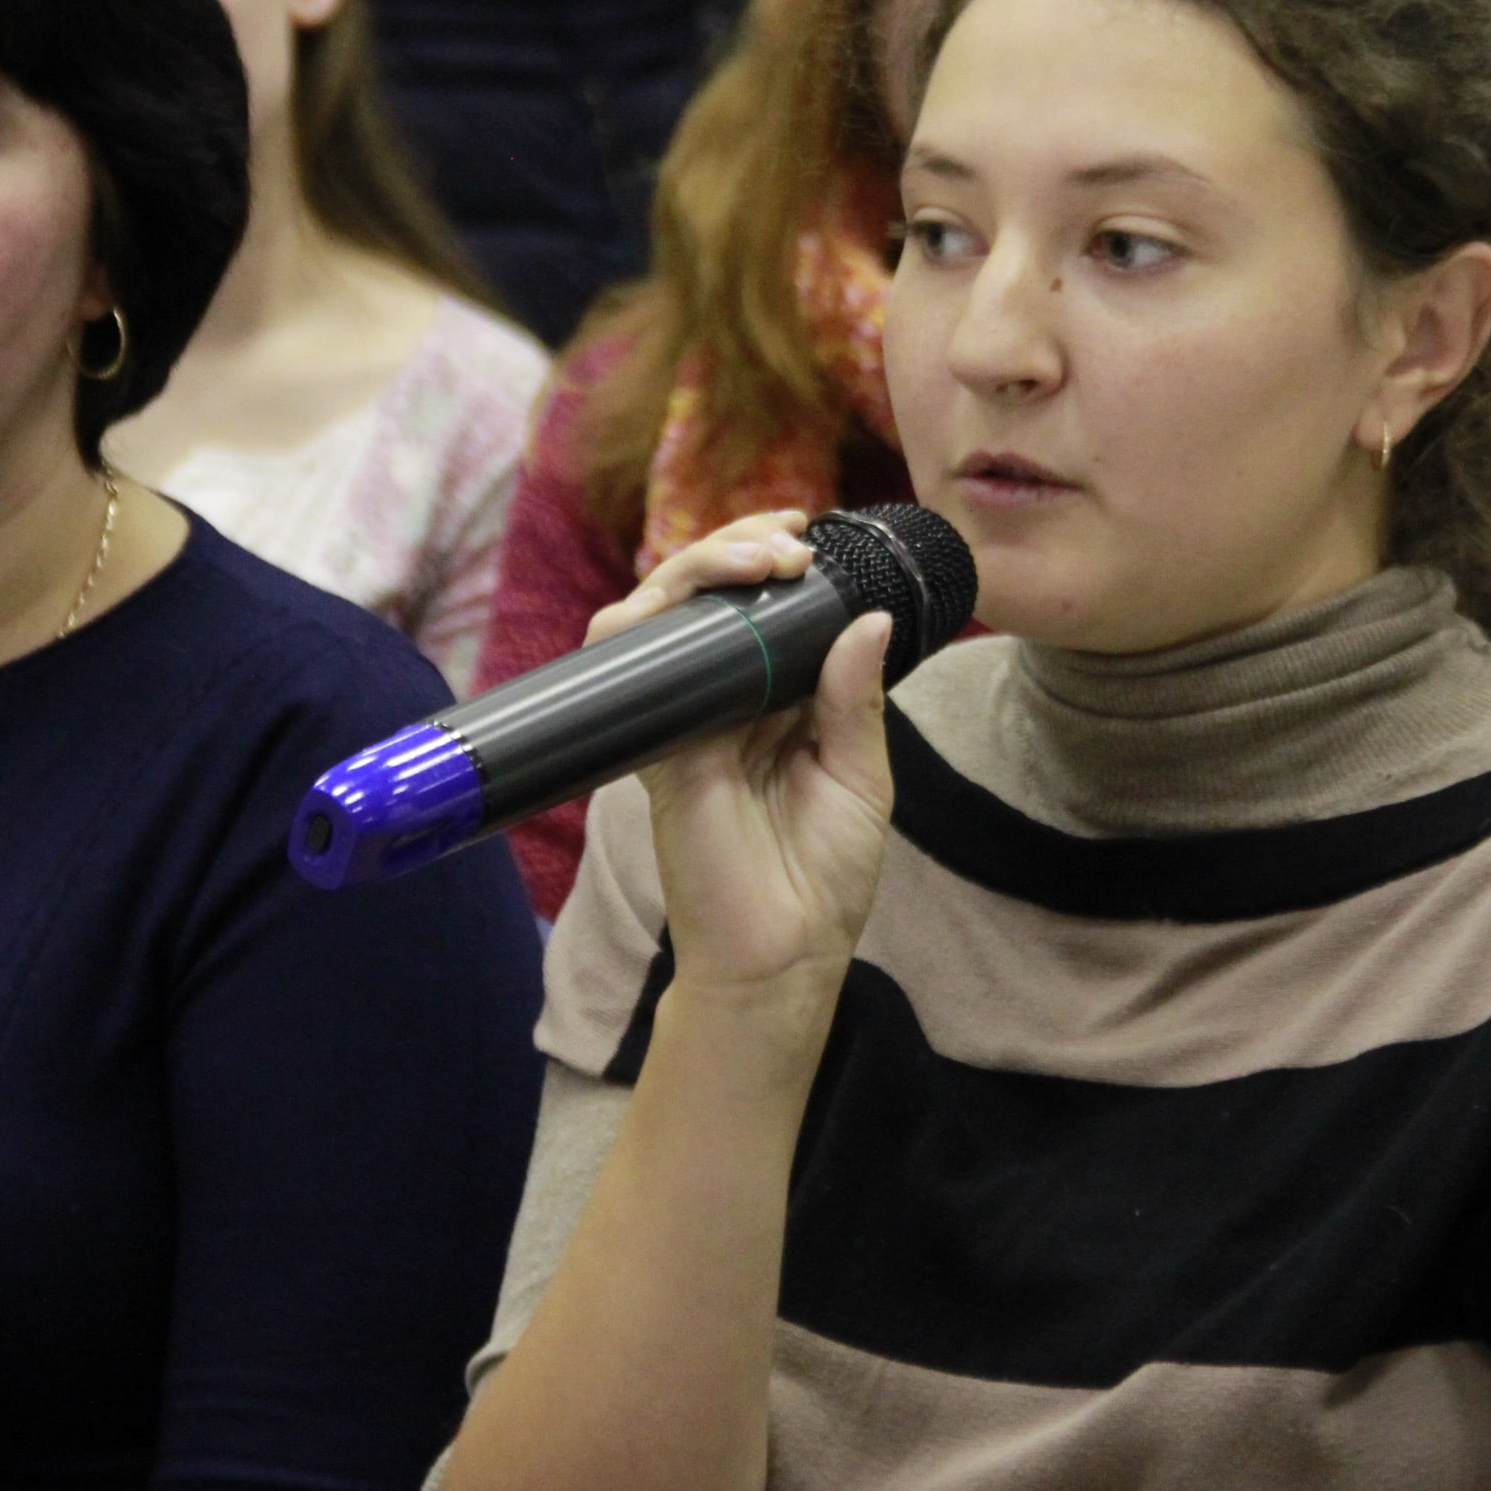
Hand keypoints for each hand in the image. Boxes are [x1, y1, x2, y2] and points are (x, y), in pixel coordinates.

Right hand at [594, 515, 896, 1000]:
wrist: (783, 953)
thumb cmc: (825, 875)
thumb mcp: (861, 776)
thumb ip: (857, 698)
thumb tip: (869, 618)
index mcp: (781, 698)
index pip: (765, 607)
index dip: (774, 561)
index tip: (811, 537)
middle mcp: (726, 698)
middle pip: (706, 596)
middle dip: (737, 549)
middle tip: (789, 542)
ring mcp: (683, 718)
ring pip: (660, 615)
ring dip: (697, 570)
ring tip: (757, 563)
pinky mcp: (650, 747)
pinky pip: (621, 669)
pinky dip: (637, 624)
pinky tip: (679, 604)